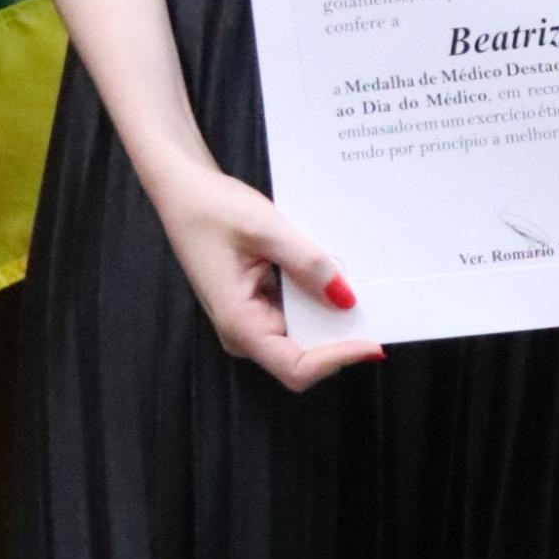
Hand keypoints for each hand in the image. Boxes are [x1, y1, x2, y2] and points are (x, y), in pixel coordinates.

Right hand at [147, 153, 381, 388]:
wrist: (183, 191)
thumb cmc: (211, 209)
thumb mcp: (266, 229)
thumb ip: (307, 264)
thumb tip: (345, 298)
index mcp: (239, 323)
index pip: (296, 367)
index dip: (337, 359)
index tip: (372, 342)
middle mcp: (244, 333)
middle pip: (304, 356)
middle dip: (340, 336)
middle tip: (374, 306)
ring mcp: (251, 321)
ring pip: (303, 336)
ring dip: (331, 317)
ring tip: (355, 285)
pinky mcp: (258, 306)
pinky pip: (296, 315)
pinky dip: (317, 301)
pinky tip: (331, 275)